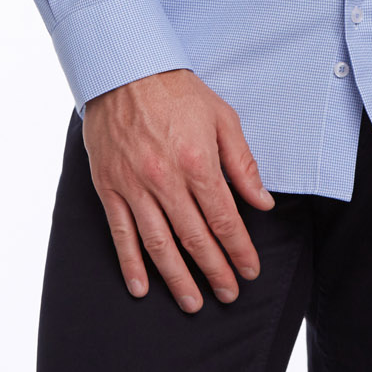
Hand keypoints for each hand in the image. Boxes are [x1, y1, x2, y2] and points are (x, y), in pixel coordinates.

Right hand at [82, 67, 274, 311]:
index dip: (239, 249)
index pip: (224, 218)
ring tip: (193, 302)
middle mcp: (166, 179)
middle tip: (229, 295)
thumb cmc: (178, 91)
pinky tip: (141, 288)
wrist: (124, 68)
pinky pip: (120, 233)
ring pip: (158, 244)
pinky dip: (130, 263)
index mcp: (197, 161)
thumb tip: (263, 202)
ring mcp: (134, 185)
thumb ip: (242, 163)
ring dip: (177, 278)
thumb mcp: (222, 117)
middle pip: (195, 238)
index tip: (250, 271)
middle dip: (215, 270)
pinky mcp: (109, 186)